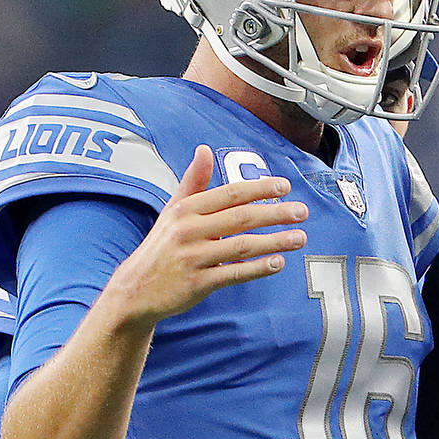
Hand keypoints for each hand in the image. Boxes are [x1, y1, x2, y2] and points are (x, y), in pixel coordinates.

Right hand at [103, 145, 306, 326]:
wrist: (136, 289)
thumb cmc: (161, 246)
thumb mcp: (172, 211)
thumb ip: (192, 182)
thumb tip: (204, 149)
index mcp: (185, 210)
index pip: (229, 194)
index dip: (258, 188)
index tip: (285, 185)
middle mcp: (189, 230)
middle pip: (240, 217)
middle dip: (275, 213)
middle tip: (302, 211)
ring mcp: (193, 258)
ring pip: (242, 246)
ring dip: (275, 241)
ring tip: (300, 237)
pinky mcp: (198, 283)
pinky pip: (234, 273)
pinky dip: (257, 268)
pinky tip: (278, 263)